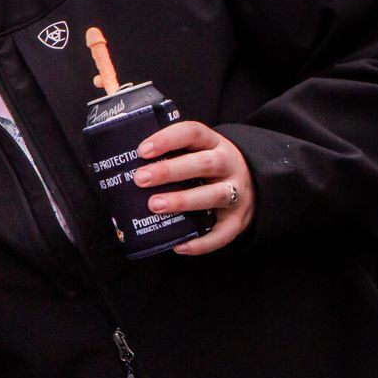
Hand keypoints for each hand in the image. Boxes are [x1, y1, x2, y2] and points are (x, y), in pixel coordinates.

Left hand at [133, 120, 255, 254]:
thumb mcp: (197, 151)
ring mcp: (237, 193)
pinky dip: (202, 242)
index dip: (167, 139)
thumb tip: (121, 164)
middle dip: (170, 171)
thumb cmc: (208, 168)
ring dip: (183, 201)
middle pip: (205, 164)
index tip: (142, 150)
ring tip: (154, 205)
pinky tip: (178, 245)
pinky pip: (223, 233)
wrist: (256, 184)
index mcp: (214, 143)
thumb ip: (170, 154)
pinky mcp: (238, 220)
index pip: (193, 132)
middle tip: (140, 178)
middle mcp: (230, 165)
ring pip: (215, 195)